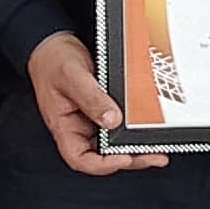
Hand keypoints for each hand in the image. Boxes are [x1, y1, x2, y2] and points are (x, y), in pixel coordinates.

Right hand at [28, 33, 167, 177]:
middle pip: (102, 156)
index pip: (80, 158)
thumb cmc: (53, 60)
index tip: (123, 158)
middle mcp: (77, 128)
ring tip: (156, 150)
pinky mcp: (101, 110)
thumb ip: (92, 98)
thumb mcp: (72, 76)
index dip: (102, 165)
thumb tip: (112, 119)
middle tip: (153, 156)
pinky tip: (146, 131)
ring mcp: (90, 121)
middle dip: (130, 160)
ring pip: (113, 145)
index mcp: (64, 127)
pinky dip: (132, 132)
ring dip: (134, 150)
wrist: (53, 44)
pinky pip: (117, 127)